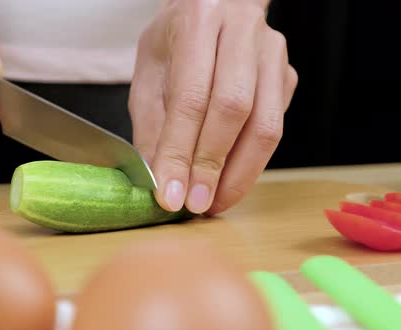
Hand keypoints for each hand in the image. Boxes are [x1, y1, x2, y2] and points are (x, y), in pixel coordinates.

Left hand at [129, 0, 297, 214]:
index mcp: (198, 20)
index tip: (169, 194)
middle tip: (195, 204)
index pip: (191, 97)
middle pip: (233, 110)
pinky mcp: (287, 76)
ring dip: (239, 174)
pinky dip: (251, 162)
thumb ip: (152, 125)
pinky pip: (274, 128)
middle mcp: (242, 31)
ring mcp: (272, 53)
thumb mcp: (148, 74)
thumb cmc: (174, 42)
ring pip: (265, 125)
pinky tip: (229, 181)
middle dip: (211, 166)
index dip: (179, 152)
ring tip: (214, 203)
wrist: (213, 8)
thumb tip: (159, 178)